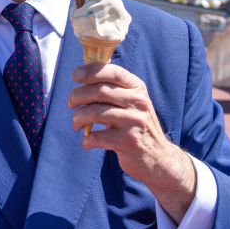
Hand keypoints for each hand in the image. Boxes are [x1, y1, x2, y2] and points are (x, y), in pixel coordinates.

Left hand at [68, 63, 195, 221]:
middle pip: (99, 91)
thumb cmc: (136, 125)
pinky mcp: (128, 142)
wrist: (158, 157)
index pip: (113, 72)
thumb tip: (82, 77)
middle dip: (77, 96)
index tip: (74, 75)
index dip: (91, 71)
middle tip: (70, 104)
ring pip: (94, 113)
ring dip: (77, 118)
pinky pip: (97, 137)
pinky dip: (86, 140)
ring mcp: (134, 122)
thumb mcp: (133, 103)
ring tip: (76, 124)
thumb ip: (113, 90)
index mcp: (138, 89)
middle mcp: (138, 103)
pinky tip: (87, 142)